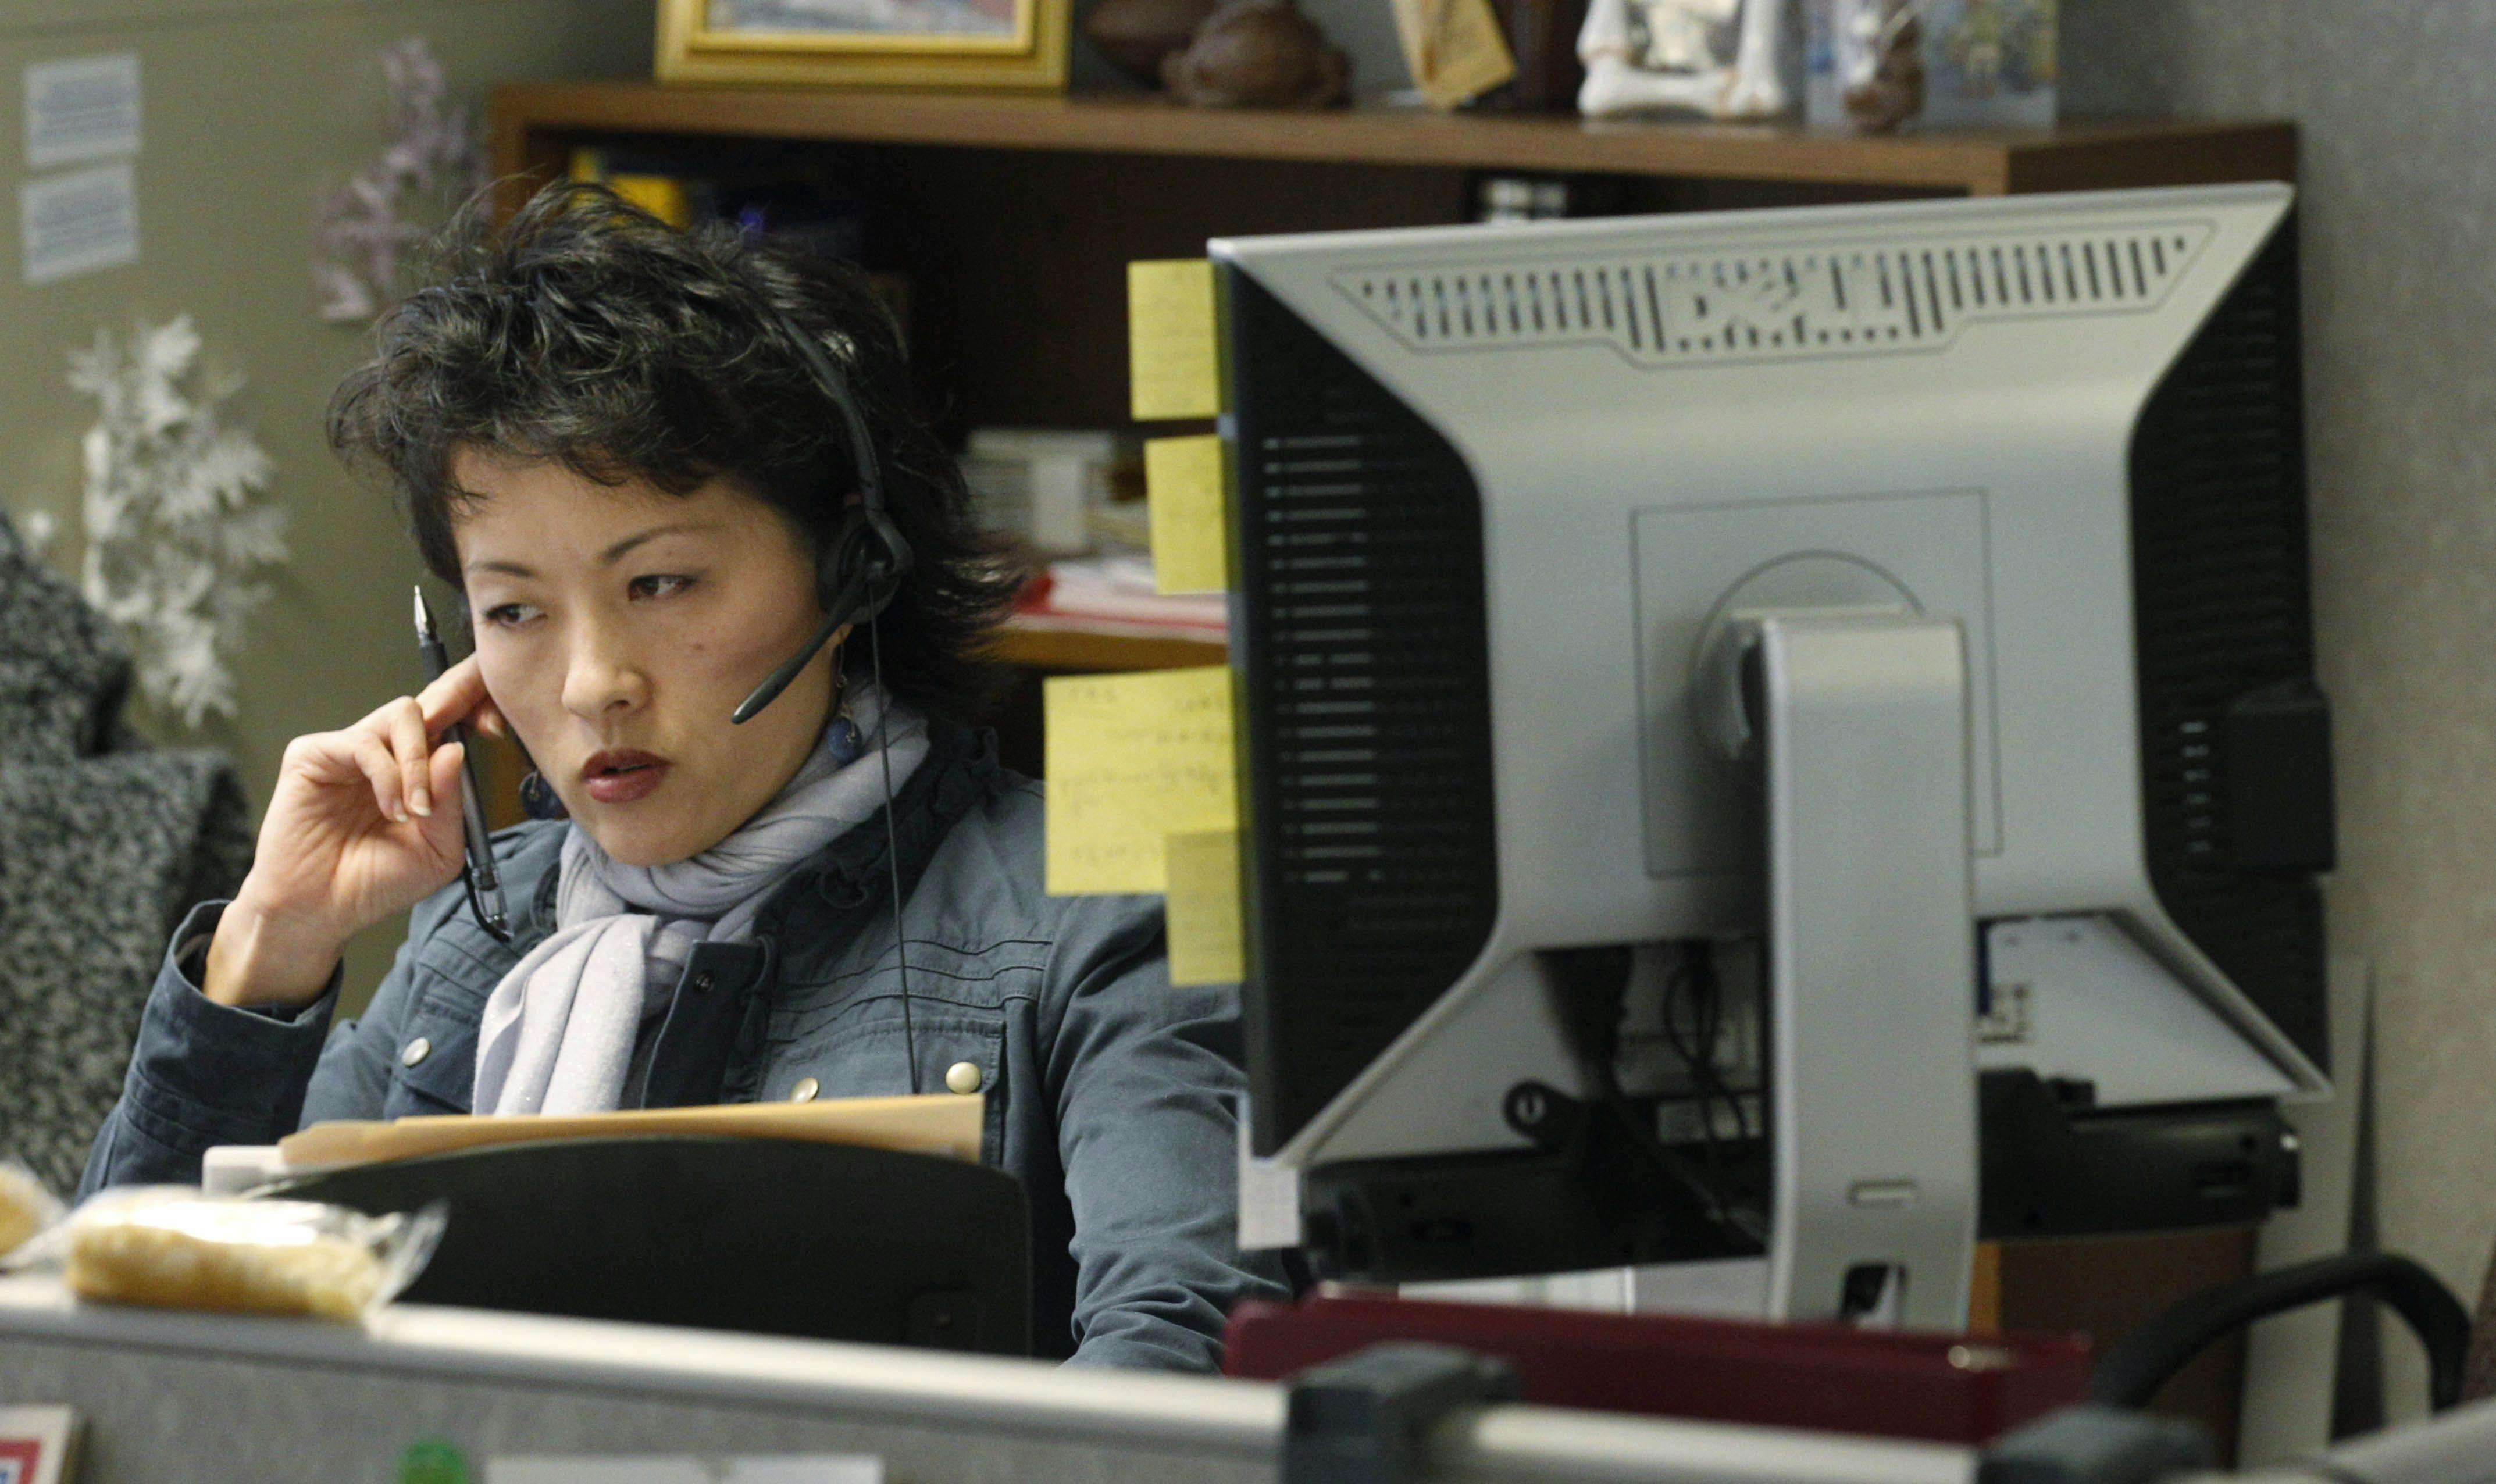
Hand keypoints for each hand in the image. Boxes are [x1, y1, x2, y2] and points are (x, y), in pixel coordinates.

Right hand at [204, 659, 508, 1007]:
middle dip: (450, 730)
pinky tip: (391, 811)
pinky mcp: (313, 755)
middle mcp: (385, 753)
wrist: (321, 911)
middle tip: (443, 784)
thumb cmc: (375, 883)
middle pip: (430, 705)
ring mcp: (349, 751)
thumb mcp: (438, 850)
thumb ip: (452, 801)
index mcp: (416, 770)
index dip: (475, 708)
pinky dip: (388, 776)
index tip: (495, 727)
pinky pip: (364, 742)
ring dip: (417, 764)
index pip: (450, 720)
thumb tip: (456, 750)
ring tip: (414, 811)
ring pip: (401, 714)